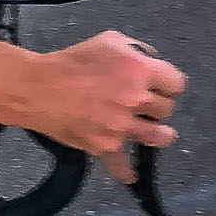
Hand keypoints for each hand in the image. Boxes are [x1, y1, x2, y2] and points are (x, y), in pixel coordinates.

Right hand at [31, 32, 185, 186]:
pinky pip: (122, 164)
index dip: (168, 84)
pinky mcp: (106, 145)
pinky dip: (126, 171)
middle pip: (166, 109)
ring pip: (158, 136)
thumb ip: (136, 50)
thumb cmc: (72, 61)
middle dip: (157, 105)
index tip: (161, 87)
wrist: (38, 88)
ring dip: (159, 134)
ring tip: (153, 133)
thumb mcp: (109, 40)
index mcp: (140, 70)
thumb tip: (151, 62)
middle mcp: (136, 99)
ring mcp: (122, 125)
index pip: (176, 83)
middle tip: (145, 104)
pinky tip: (130, 176)